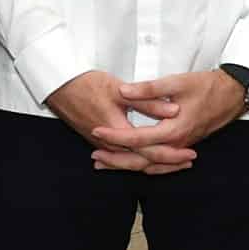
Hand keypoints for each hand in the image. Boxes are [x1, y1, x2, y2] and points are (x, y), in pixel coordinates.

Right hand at [46, 69, 192, 174]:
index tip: (189, 153)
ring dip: (154, 164)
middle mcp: (109, 144)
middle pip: (143, 163)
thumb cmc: (86, 84)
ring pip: (132, 163)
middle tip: (188, 162)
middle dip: (167, 164)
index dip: (172, 154)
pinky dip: (139, 161)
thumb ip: (148, 101)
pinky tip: (149, 162)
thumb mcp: (119, 89)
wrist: (59, 86)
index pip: (149, 151)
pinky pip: (123, 158)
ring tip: (175, 164)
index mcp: (117, 131)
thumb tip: (174, 109)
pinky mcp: (99, 143)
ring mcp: (102, 146)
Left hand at [87, 70, 243, 171]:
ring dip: (127, 165)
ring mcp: (180, 148)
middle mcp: (176, 144)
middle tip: (94, 157)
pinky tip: (131, 164)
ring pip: (150, 165)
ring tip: (105, 164)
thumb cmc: (207, 87)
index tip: (96, 129)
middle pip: (141, 160)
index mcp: (173, 130)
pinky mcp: (182, 147)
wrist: (231, 95)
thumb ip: (148, 89)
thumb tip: (123, 91)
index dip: (114, 135)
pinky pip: (160, 164)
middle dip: (116, 160)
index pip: (137, 138)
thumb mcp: (176, 82)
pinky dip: (143, 166)